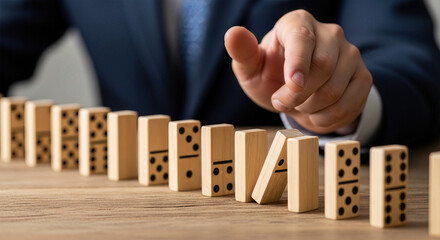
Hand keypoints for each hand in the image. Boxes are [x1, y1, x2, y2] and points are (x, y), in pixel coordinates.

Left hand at [224, 10, 371, 133]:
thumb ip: (242, 52)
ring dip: (310, 109)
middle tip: (280, 103)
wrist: (294, 91)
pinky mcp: (363, 77)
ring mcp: (350, 54)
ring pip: (336, 89)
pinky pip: (350, 104)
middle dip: (298, 96)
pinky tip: (314, 114)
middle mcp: (329, 33)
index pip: (303, 38)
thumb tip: (233, 33)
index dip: (298, 63)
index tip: (291, 85)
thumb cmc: (269, 74)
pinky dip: (328, 119)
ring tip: (297, 107)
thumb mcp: (250, 67)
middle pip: (323, 67)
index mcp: (298, 23)